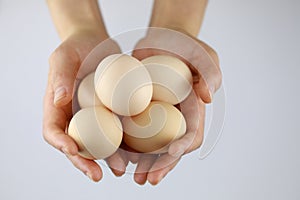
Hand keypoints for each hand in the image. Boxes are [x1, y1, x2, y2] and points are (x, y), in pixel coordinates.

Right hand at [43, 29, 122, 180]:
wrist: (97, 43)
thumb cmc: (76, 47)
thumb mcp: (64, 56)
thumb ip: (60, 75)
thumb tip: (58, 99)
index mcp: (57, 107)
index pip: (52, 131)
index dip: (61, 143)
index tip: (73, 150)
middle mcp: (75, 117)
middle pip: (77, 145)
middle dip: (85, 162)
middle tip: (97, 175)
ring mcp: (94, 117)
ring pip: (99, 144)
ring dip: (108, 159)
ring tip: (120, 168)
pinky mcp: (112, 113)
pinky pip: (117, 130)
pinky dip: (124, 143)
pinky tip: (135, 151)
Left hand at [129, 28, 221, 184]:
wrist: (161, 40)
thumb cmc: (185, 47)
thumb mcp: (203, 55)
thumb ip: (210, 72)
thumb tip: (207, 97)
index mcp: (193, 110)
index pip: (191, 134)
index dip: (182, 146)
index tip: (171, 153)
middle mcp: (175, 118)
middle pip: (170, 147)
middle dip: (161, 165)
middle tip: (148, 179)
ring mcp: (157, 116)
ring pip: (151, 147)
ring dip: (144, 164)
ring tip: (134, 176)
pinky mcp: (139, 111)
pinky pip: (133, 132)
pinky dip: (128, 146)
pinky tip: (120, 157)